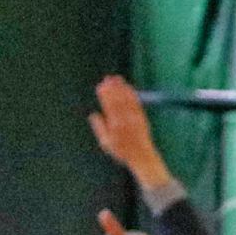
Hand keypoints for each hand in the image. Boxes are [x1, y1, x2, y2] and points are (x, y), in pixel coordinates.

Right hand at [87, 77, 171, 191]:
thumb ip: (99, 128)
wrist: (141, 156)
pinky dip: (131, 94)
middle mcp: (125, 120)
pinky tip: (128, 87)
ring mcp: (134, 117)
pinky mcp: (141, 117)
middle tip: (108, 78)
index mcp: (115, 125)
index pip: (109, 106)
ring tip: (117, 78)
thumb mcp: (106, 143)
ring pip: (127, 99)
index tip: (101, 86)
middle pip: (118, 100)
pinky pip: (136, 103)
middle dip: (112, 88)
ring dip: (122, 88)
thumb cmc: (121, 151)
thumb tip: (94, 115)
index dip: (105, 95)